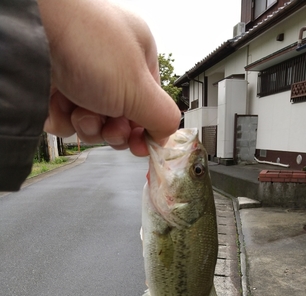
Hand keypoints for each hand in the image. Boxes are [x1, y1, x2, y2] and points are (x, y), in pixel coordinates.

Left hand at [37, 0, 180, 155]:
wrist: (32, 33)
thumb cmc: (87, 43)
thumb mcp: (139, 86)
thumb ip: (162, 116)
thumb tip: (166, 135)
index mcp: (137, 57)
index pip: (150, 105)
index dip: (146, 129)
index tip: (142, 146)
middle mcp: (109, 68)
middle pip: (122, 119)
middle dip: (116, 130)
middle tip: (112, 127)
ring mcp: (80, 79)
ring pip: (94, 124)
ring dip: (90, 126)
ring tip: (82, 110)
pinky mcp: (55, 91)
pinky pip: (67, 121)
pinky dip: (65, 120)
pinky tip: (62, 104)